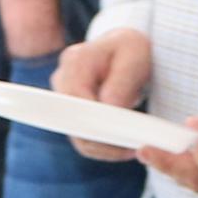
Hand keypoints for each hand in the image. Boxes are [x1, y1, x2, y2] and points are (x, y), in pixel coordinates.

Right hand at [52, 30, 154, 159]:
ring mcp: (63, 96)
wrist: (125, 50)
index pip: (76, 98)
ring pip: (76, 134)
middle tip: (130, 147)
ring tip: (130, 148)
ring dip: (103, 147)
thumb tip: (109, 109)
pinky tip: (123, 147)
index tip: (120, 133)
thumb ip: (121, 82)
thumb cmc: (131, 49)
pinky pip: (82, 137)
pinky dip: (102, 146)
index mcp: (76, 61)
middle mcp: (62, 78)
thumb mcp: (134, 57)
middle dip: (100, 139)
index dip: (95, 119)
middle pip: (71, 120)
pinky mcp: (71, 112)